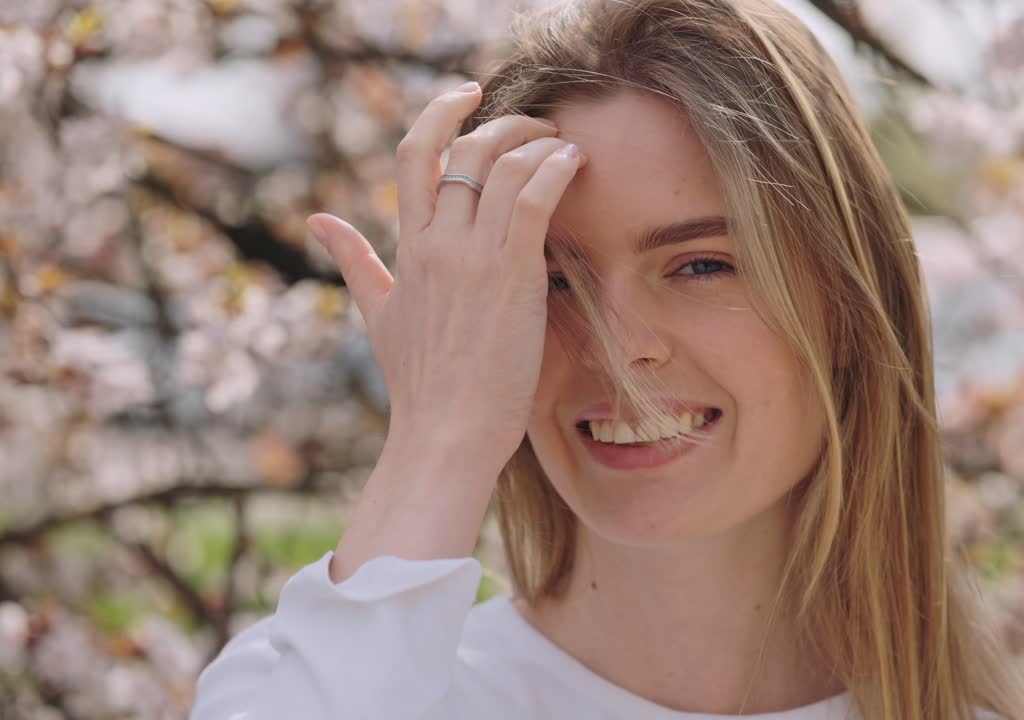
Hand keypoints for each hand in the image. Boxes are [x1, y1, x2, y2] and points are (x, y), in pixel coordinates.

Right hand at [308, 81, 586, 473]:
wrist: (444, 433)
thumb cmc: (419, 382)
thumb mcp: (379, 313)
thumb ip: (354, 261)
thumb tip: (318, 220)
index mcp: (407, 247)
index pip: (415, 155)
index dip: (440, 114)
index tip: (466, 94)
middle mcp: (438, 243)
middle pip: (466, 151)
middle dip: (504, 123)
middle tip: (535, 125)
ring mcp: (474, 258)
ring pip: (502, 166)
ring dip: (538, 141)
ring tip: (562, 144)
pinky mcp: (513, 276)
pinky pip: (533, 198)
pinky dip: (555, 170)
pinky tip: (573, 164)